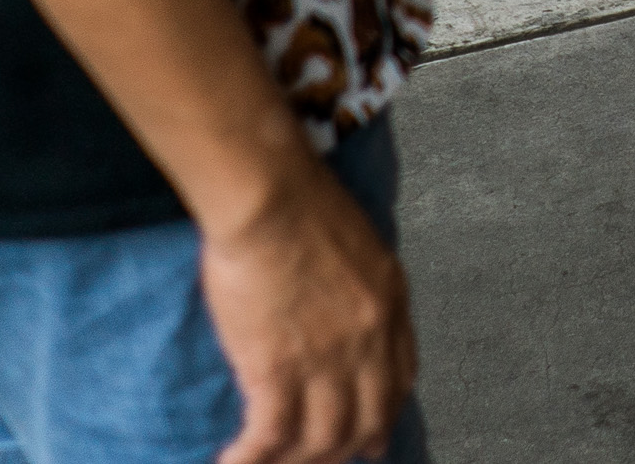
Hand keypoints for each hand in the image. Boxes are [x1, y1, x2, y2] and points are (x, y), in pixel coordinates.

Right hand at [198, 164, 413, 463]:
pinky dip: (252, 459)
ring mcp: (327, 358)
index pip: (400, 381)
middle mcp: (368, 339)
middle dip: (343, 451)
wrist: (271, 197)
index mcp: (389, 305)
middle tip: (315, 462)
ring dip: (294, 462)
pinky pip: (271, 436)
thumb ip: (360, 286)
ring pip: (322, 439)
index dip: (382, 415)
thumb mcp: (360, 243)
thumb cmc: (302, 204)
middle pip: (365, 421)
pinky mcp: (277, 367)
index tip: (370, 436)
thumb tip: (342, 309)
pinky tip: (234, 462)